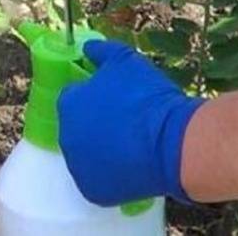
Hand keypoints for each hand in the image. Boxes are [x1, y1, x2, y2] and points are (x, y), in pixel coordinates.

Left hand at [57, 40, 204, 205]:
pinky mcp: (92, 190)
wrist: (171, 141)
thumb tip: (88, 47)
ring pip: (87, 154)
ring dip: (102, 148)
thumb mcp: (126, 61)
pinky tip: (132, 164)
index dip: (93, 96)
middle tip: (126, 121)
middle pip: (78, 126)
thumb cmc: (148, 97)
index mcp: (69, 104)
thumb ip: (102, 52)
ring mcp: (78, 166)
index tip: (113, 98)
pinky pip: (98, 178)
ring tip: (132, 144)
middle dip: (96, 123)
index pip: (73, 97)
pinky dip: (111, 172)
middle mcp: (66, 136)